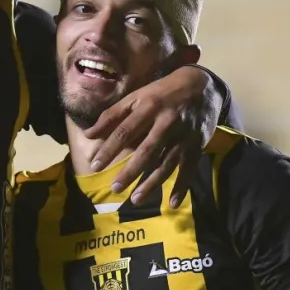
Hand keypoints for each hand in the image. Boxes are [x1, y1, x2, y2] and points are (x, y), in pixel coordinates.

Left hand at [82, 66, 220, 207]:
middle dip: (130, 171)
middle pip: (146, 151)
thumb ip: (111, 116)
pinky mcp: (197, 145)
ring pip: (166, 163)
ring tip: (135, 199)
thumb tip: (88, 134)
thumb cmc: (160, 93)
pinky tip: (171, 203)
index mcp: (148, 107)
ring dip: (151, 183)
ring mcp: (184, 135)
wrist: (201, 86)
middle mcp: (166, 122)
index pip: (124, 131)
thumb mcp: (135, 97)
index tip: (95, 165)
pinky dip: (182, 187)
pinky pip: (189, 169)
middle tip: (115, 188)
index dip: (109, 149)